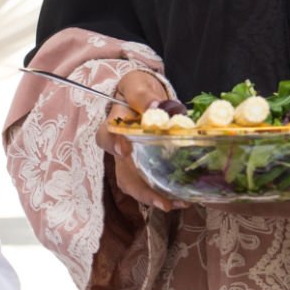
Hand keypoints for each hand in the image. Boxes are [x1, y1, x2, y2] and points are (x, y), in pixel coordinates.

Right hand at [101, 69, 178, 212]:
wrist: (145, 96)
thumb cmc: (138, 89)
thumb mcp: (137, 84)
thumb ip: (142, 94)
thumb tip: (155, 106)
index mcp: (114, 125)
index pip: (106, 136)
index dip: (114, 144)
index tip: (125, 151)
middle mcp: (120, 147)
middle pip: (122, 172)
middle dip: (142, 190)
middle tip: (162, 200)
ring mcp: (132, 160)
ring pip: (135, 185)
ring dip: (153, 198)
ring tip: (174, 205)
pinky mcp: (146, 166)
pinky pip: (149, 185)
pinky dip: (164, 194)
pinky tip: (182, 200)